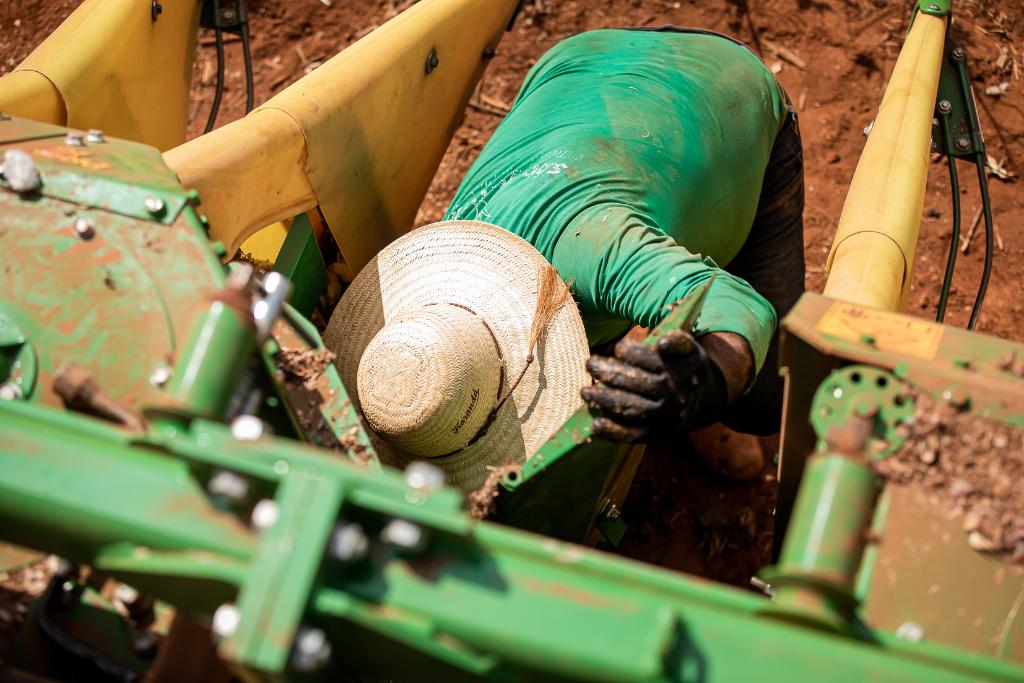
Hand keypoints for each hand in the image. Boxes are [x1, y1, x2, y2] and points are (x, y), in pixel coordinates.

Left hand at [580, 330, 730, 441]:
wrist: (707, 401)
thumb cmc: (686, 367)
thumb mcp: (689, 349)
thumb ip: (677, 341)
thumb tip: (662, 343)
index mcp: (680, 371)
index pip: (649, 359)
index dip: (629, 351)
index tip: (619, 347)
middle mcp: (673, 395)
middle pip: (636, 382)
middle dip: (609, 372)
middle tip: (590, 363)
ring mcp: (664, 416)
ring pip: (631, 408)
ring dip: (604, 400)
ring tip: (585, 390)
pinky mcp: (656, 433)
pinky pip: (633, 435)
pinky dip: (613, 432)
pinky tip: (595, 424)